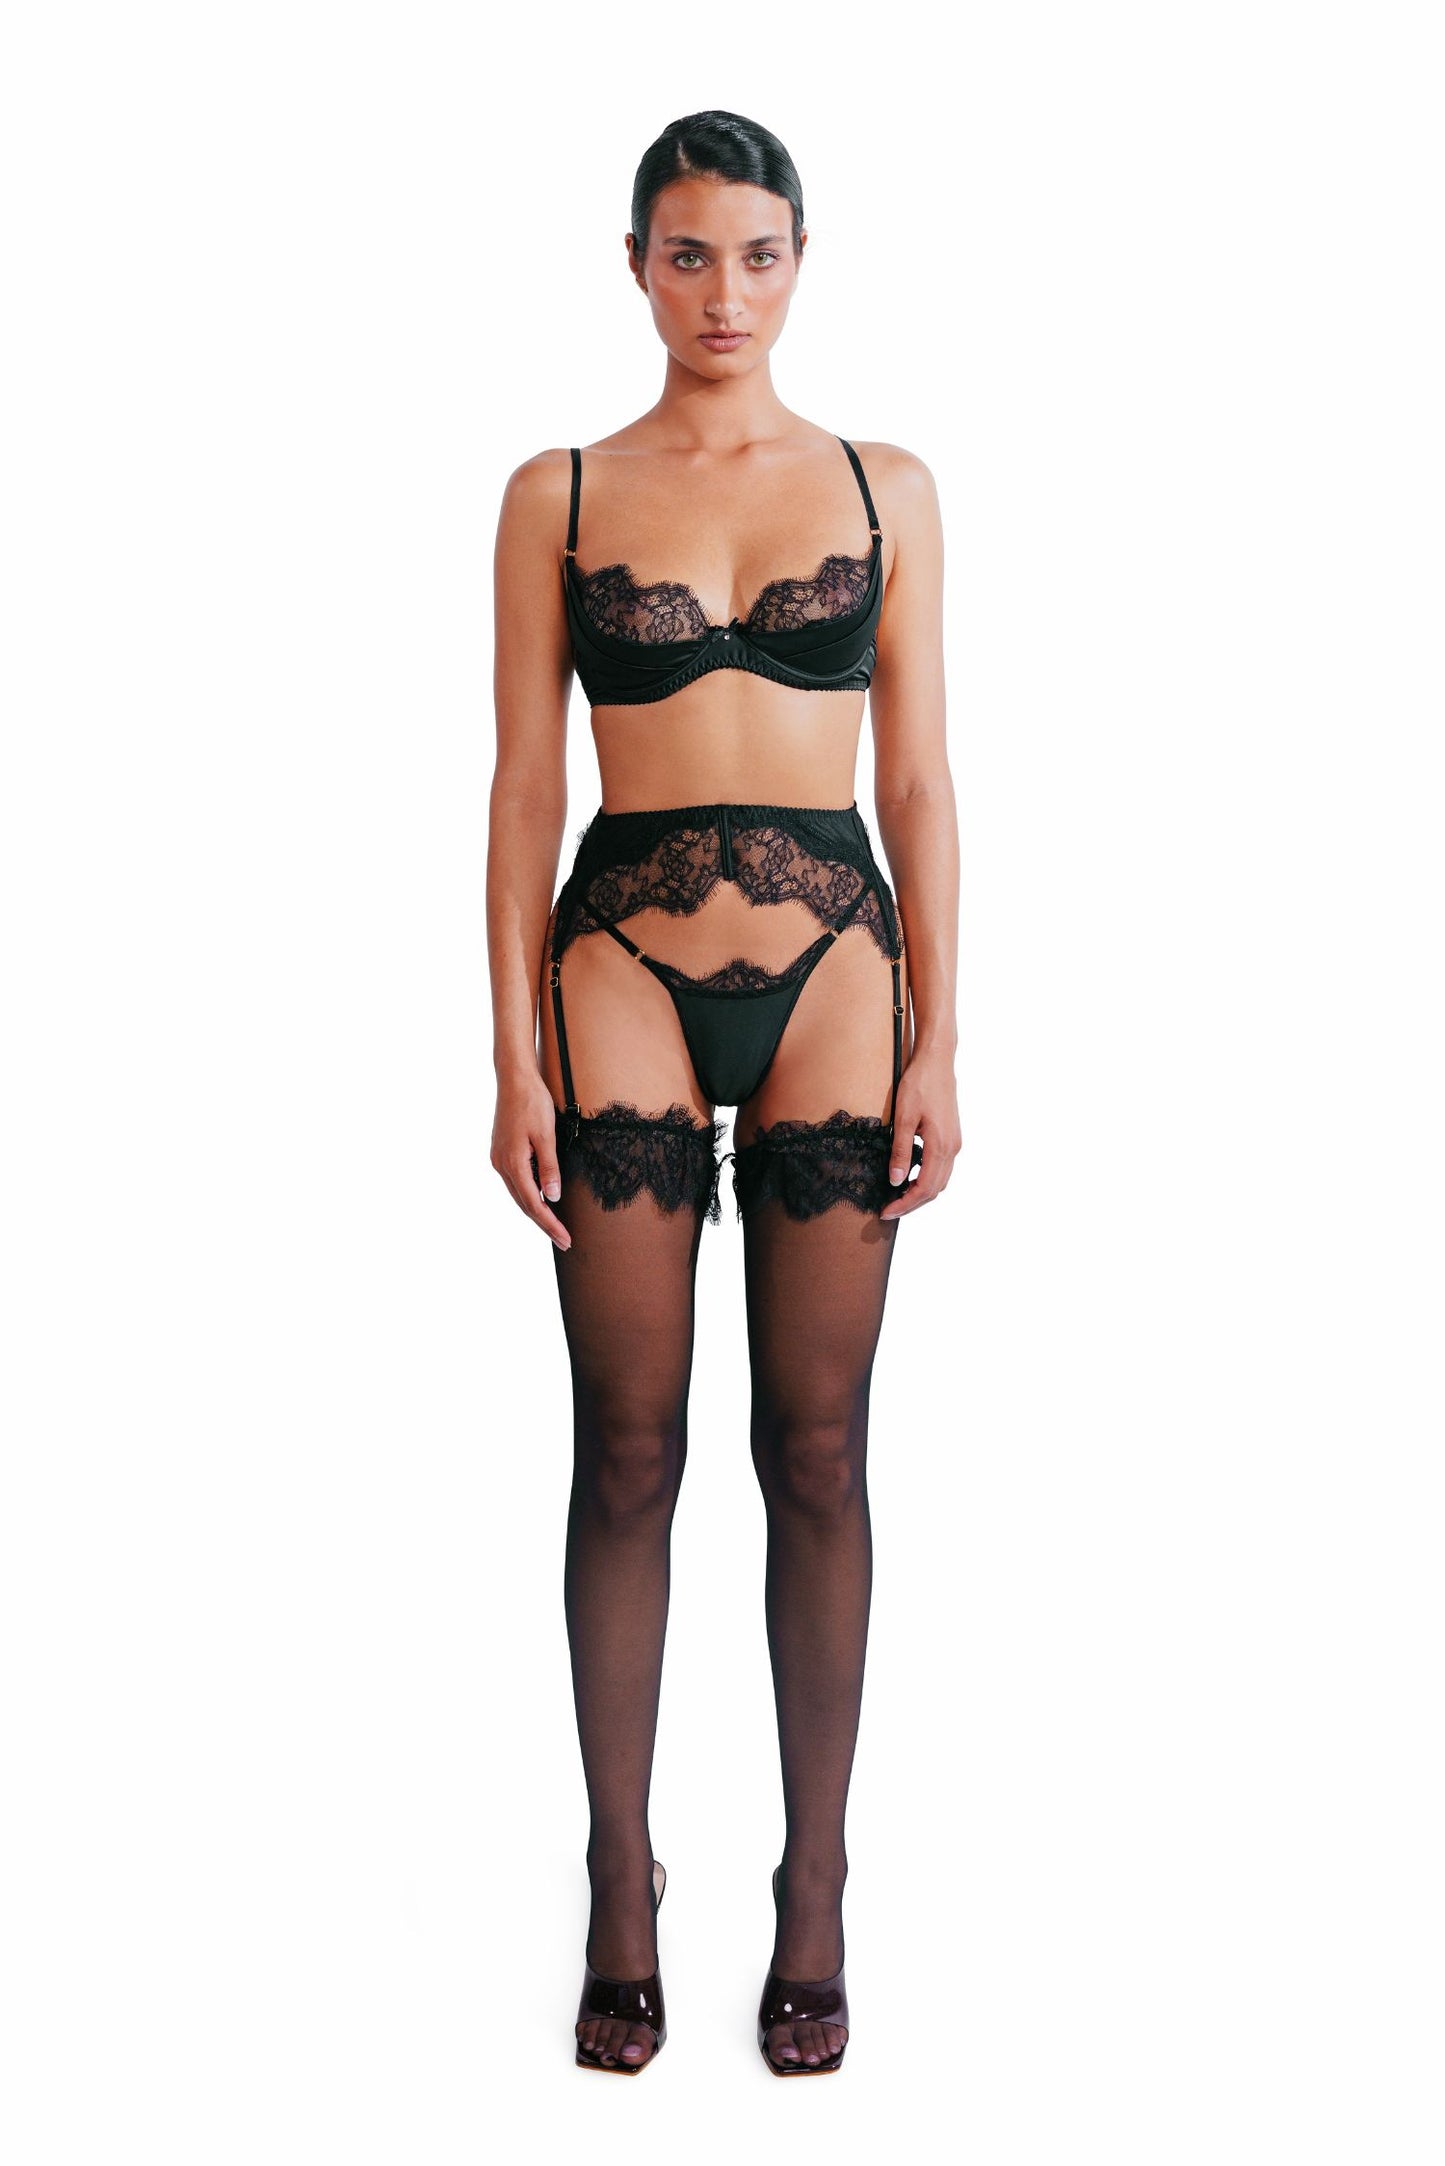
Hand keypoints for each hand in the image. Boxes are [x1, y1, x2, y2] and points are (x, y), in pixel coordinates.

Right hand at [491, 1067, 571, 1250]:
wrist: (514, 1079)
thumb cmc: (533, 1103)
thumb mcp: (547, 1135)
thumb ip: (550, 1167)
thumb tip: (552, 1198)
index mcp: (513, 1163)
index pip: (533, 1204)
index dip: (550, 1224)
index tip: (565, 1239)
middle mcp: (501, 1165)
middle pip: (524, 1204)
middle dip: (544, 1223)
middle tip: (564, 1240)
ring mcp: (499, 1159)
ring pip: (519, 1193)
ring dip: (536, 1210)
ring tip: (555, 1225)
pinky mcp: (502, 1152)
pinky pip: (516, 1181)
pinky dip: (529, 1194)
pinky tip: (542, 1198)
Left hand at [879, 1047, 960, 1220]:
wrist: (937, 1062)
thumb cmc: (919, 1085)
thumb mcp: (904, 1118)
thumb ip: (900, 1150)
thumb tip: (896, 1181)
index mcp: (941, 1146)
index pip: (924, 1188)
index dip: (905, 1204)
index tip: (886, 1212)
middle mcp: (952, 1148)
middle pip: (935, 1189)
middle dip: (912, 1203)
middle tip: (889, 1209)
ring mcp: (955, 1143)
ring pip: (940, 1180)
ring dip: (920, 1192)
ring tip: (897, 1197)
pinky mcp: (952, 1137)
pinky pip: (941, 1167)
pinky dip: (926, 1179)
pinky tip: (909, 1176)